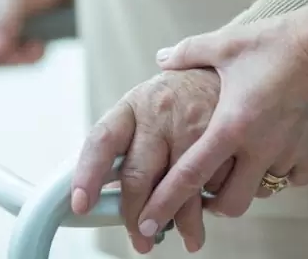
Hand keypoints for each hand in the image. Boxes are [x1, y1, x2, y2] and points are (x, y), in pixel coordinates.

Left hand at [72, 69, 225, 253]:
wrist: (225, 69)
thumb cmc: (178, 95)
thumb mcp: (144, 105)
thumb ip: (126, 141)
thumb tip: (104, 188)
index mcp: (133, 106)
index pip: (102, 140)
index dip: (88, 174)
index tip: (81, 204)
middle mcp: (160, 113)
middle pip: (140, 175)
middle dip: (138, 217)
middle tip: (141, 239)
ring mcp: (194, 123)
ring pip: (184, 186)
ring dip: (184, 221)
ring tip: (187, 238)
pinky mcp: (226, 134)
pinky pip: (218, 179)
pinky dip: (216, 199)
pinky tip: (214, 205)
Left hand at [135, 7, 307, 245]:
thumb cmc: (277, 42)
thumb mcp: (226, 44)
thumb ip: (188, 53)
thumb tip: (160, 59)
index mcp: (231, 125)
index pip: (190, 175)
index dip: (164, 203)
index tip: (147, 223)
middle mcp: (260, 147)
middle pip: (230, 204)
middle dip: (214, 205)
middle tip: (208, 190)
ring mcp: (291, 154)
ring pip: (263, 191)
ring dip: (249, 183)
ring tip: (244, 161)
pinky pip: (293, 179)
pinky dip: (281, 172)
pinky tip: (276, 149)